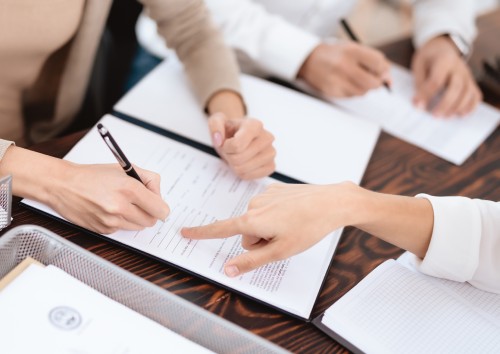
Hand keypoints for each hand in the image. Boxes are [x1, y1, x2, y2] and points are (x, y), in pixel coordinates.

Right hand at [49, 163, 169, 233]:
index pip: (160, 209)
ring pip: (138, 227)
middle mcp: (120, 206)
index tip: (158, 204)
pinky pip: (123, 229)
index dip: (161, 207)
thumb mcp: (125, 168)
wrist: (63, 185)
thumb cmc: (93, 175)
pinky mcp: (103, 230)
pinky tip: (110, 210)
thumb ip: (149, 180)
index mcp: (129, 189)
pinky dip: (122, 221)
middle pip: (151, 221)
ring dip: (136, 217)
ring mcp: (111, 221)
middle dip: (150, 212)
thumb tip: (159, 196)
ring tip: (124, 204)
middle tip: (140, 202)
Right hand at [181, 183, 356, 276]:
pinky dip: (278, 216)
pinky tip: (295, 215)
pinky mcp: (275, 190)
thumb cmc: (308, 228)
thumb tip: (228, 270)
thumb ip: (251, 261)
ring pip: (258, 221)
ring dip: (270, 228)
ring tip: (292, 226)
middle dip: (260, 240)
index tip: (184, 232)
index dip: (201, 233)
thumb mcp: (280, 251)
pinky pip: (268, 209)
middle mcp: (254, 205)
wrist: (332, 202)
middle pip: (246, 233)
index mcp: (252, 220)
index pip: (220, 229)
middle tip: (283, 240)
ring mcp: (265, 195)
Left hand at [208, 112, 275, 179]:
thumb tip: (219, 139)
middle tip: (231, 150)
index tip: (226, 143)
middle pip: (238, 158)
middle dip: (229, 156)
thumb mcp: (217, 121)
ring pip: (243, 169)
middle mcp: (267, 138)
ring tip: (237, 155)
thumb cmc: (230, 131)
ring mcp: (271, 153)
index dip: (226, 147)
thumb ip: (215, 124)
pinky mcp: (271, 166)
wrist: (239, 138)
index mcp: (255, 125)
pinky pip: (249, 176)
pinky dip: (241, 172)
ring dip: (234, 165)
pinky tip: (244, 163)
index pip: (237, 145)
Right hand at [298, 41, 390, 96]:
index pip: (378, 63)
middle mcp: (344, 65)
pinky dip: (354, 91)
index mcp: (351, 51)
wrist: (309, 60)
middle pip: (373, 82)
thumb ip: (372, 61)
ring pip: (363, 92)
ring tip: (356, 79)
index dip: (384, 69)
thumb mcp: (353, 49)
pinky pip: (351, 96)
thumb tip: (389, 80)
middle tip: (374, 79)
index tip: (382, 71)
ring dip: (364, 88)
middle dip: (377, 83)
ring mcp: (337, 80)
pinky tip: (346, 83)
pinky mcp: (332, 91)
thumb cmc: (336, 54)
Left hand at [412, 36, 481, 116]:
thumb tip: (418, 103)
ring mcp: (466, 74)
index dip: (427, 94)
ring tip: (446, 117)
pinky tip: (461, 115)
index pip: (437, 80)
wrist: (441, 48)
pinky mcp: (470, 82)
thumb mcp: (419, 65)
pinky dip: (471, 106)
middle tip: (435, 115)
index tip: (418, 106)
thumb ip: (419, 83)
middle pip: (456, 87)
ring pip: (468, 92)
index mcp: (443, 60)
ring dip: (458, 107)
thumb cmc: (428, 58)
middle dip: (445, 103)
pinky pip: (476, 94)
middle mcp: (458, 67)